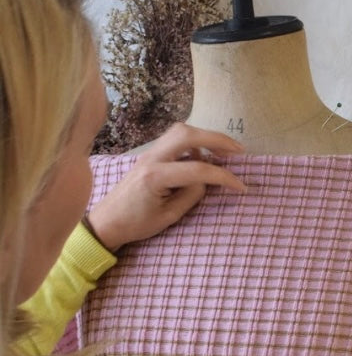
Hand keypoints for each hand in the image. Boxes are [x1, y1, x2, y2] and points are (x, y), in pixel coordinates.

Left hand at [87, 123, 247, 250]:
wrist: (107, 221)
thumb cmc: (136, 224)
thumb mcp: (169, 216)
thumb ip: (191, 194)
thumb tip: (207, 179)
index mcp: (156, 176)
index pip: (198, 169)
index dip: (224, 177)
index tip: (241, 186)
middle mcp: (151, 158)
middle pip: (187, 134)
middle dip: (217, 139)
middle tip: (238, 151)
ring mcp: (149, 153)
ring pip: (180, 131)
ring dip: (205, 136)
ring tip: (224, 150)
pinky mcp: (150, 154)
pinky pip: (174, 139)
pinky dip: (194, 141)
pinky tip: (204, 155)